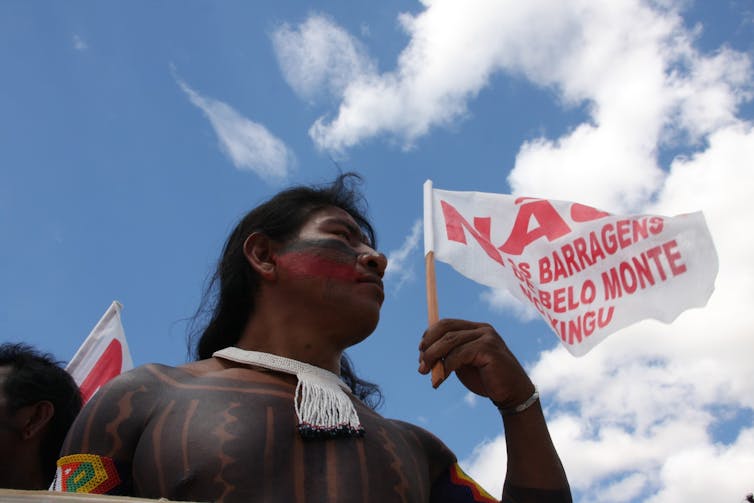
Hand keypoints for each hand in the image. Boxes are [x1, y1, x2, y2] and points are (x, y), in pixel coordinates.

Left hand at [418, 319, 534, 407]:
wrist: (512, 394)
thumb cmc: (486, 379)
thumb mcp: (463, 364)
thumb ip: (448, 355)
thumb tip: (423, 353)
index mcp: (475, 328)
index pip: (446, 323)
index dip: (429, 335)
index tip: (420, 352)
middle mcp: (482, 329)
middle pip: (446, 328)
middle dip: (429, 346)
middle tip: (421, 365)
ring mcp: (487, 337)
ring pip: (449, 341)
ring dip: (433, 358)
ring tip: (426, 373)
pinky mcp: (489, 349)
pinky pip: (459, 355)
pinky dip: (445, 368)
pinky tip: (439, 380)